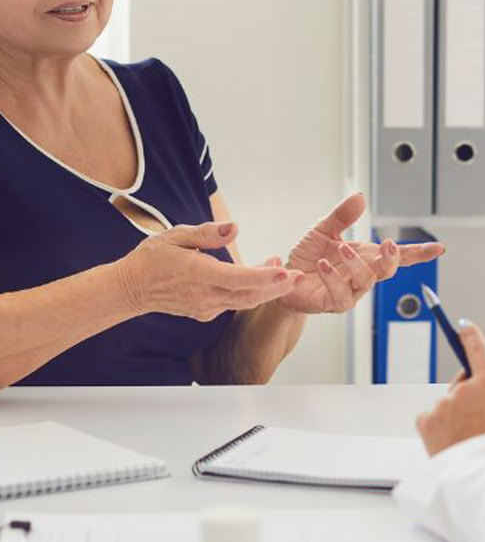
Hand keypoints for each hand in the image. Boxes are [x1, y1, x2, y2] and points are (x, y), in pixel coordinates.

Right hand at [114, 221, 302, 320]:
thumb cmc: (153, 257)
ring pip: (244, 301)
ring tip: (283, 272)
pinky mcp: (205, 313)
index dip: (265, 277)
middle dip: (276, 287)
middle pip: (249, 296)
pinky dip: (250, 293)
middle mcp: (205, 296)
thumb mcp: (177, 235)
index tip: (285, 272)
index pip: (239, 279)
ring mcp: (205, 308)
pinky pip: (233, 304)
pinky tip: (259, 278)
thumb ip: (208, 233)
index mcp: (199, 275)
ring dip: (266, 289)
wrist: (131, 288)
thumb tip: (235, 228)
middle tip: (297, 275)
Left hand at [280, 192, 444, 313]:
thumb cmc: (309, 256)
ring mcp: (350, 291)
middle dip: (392, 259)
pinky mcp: (332, 302)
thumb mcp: (324, 229)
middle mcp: (362, 274)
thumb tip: (361, 197)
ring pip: (365, 281)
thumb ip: (342, 215)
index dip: (419, 252)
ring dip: (356, 264)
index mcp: (366, 255)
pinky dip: (332, 278)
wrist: (284, 278)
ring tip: (342, 249)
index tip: (439, 247)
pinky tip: (322, 265)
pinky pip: (339, 293)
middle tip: (388, 245)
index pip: (398, 255)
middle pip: (387, 270)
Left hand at [416, 322, 484, 455]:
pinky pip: (431, 420)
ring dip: (455, 418)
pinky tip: (451, 444)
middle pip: (463, 386)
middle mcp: (464, 389)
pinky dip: (438, 429)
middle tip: (481, 424)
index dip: (471, 337)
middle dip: (469, 399)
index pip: (478, 351)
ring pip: (448, 406)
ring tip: (469, 443)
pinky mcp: (427, 421)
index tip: (464, 327)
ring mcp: (443, 404)